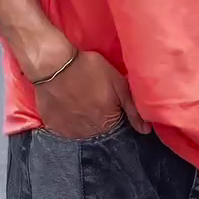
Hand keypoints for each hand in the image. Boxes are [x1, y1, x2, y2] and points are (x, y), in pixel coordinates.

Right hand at [33, 50, 150, 138]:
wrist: (54, 65)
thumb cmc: (89, 70)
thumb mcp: (118, 84)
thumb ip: (133, 109)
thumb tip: (145, 131)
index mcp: (107, 124)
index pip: (116, 125)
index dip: (113, 110)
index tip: (106, 96)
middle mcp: (89, 133)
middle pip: (99, 129)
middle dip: (98, 115)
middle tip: (91, 94)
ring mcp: (69, 132)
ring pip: (82, 130)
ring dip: (82, 118)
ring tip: (78, 98)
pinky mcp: (53, 127)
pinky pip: (64, 128)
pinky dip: (67, 118)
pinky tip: (66, 103)